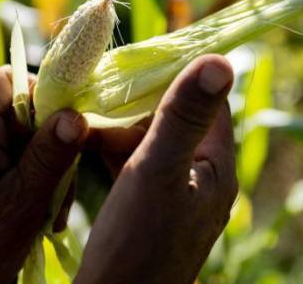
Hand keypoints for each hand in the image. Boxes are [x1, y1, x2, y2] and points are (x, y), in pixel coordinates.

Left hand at [0, 67, 88, 283]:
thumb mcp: (21, 201)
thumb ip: (49, 156)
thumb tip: (76, 114)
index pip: (7, 80)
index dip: (40, 88)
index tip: (67, 119)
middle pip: (32, 110)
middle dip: (58, 139)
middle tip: (67, 174)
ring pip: (42, 139)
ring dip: (59, 169)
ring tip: (56, 206)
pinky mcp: (6, 177)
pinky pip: (39, 164)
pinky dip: (53, 185)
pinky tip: (52, 216)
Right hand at [75, 54, 237, 283]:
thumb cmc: (135, 243)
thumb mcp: (159, 170)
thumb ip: (185, 115)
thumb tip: (220, 60)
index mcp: (215, 167)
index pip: (206, 103)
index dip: (176, 76)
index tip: (136, 60)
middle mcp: (201, 179)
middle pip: (174, 120)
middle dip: (135, 104)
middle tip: (96, 92)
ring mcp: (175, 196)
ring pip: (150, 142)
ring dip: (118, 128)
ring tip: (82, 120)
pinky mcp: (149, 210)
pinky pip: (135, 167)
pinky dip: (111, 153)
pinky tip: (83, 146)